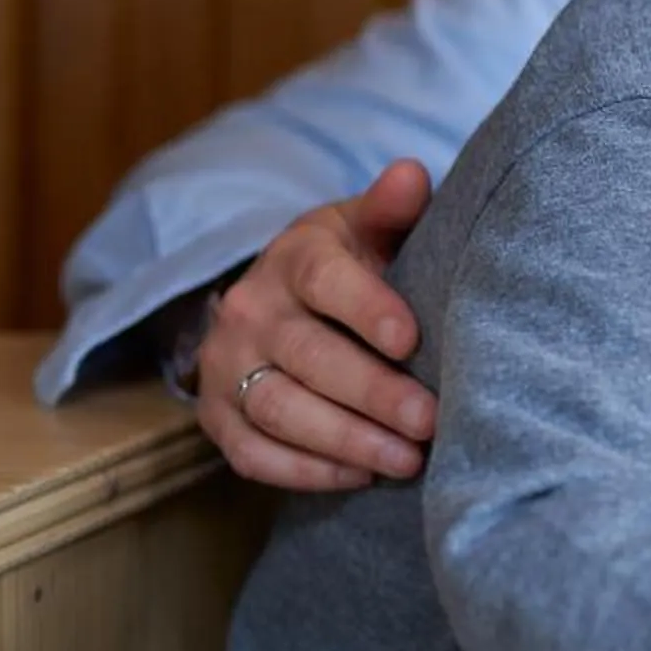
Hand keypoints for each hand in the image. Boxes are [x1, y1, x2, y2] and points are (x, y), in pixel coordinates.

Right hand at [195, 163, 437, 492]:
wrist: (284, 299)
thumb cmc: (352, 264)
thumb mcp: (369, 227)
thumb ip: (393, 207)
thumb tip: (412, 173)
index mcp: (295, 257)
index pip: (325, 280)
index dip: (367, 309)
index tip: (412, 340)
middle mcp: (250, 310)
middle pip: (308, 356)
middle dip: (373, 393)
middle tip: (432, 421)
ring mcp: (227, 367)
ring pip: (280, 409)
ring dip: (346, 440)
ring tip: (408, 460)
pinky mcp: (218, 417)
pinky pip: (254, 455)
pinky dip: (307, 471)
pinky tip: (362, 477)